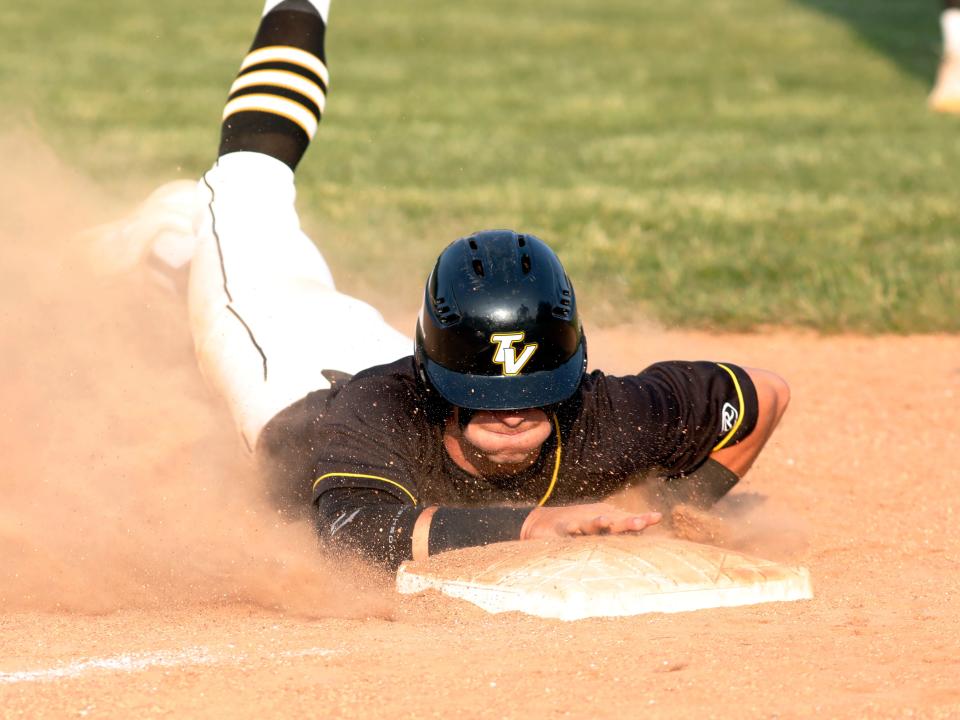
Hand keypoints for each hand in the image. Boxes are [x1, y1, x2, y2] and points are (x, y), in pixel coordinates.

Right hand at [520, 503, 660, 539]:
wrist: (545, 522)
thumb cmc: (580, 526)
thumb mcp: (604, 529)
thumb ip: (628, 527)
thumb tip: (657, 519)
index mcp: (608, 521)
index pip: (629, 520)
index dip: (642, 519)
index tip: (656, 517)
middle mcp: (595, 520)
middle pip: (614, 521)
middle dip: (626, 522)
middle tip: (640, 522)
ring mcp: (578, 524)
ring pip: (590, 524)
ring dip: (598, 523)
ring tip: (605, 522)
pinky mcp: (561, 530)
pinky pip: (567, 531)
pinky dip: (571, 530)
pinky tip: (575, 530)